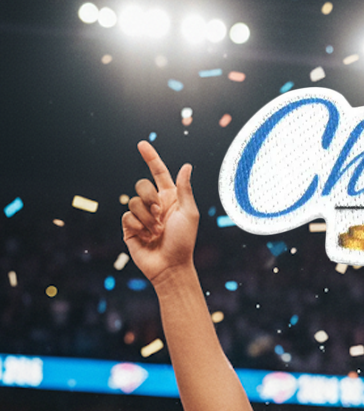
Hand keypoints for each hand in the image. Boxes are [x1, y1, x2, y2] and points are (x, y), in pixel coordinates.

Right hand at [123, 142, 199, 284]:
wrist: (170, 266)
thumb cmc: (184, 241)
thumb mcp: (189, 213)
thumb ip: (184, 189)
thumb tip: (186, 166)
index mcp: (170, 199)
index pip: (158, 173)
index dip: (151, 158)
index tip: (142, 144)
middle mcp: (155, 205)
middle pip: (142, 185)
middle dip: (149, 198)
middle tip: (160, 215)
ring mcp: (141, 216)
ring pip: (134, 202)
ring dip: (147, 218)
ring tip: (156, 232)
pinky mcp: (130, 228)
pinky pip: (127, 216)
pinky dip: (138, 227)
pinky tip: (146, 238)